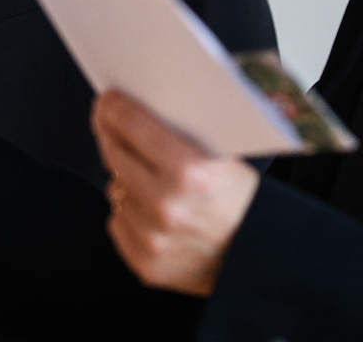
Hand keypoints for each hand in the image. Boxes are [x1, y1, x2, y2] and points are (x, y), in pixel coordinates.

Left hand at [92, 90, 259, 296]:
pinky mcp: (146, 263)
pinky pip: (118, 220)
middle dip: (112, 135)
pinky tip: (148, 206)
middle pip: (115, 154)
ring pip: (115, 187)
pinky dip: (129, 210)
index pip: (133, 125)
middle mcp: (166, 207)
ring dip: (124, 176)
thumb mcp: (221, 155)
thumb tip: (135, 106)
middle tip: (111, 124)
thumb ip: (179, 133)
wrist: (255, 254)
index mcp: (189, 172)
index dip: (114, 107)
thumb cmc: (239, 197)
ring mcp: (153, 239)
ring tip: (144, 172)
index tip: (107, 100)